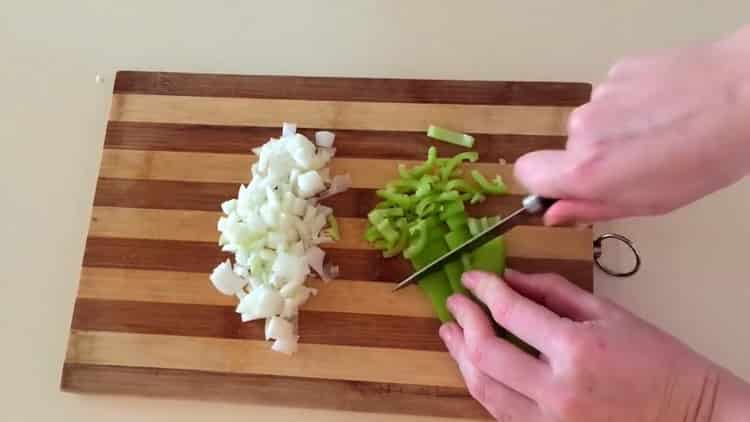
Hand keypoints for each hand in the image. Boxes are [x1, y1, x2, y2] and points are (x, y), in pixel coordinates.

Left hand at [440, 270, 749, 421]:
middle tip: (455, 303)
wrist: (692, 417)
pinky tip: (477, 365)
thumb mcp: (609, 314)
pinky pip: (501, 411)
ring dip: (462, 357)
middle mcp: (558, 390)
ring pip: (484, 388)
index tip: (472, 279)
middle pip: (485, 354)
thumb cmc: (660, 364)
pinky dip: (483, 384)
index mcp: (577, 350)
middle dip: (463, 322)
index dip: (483, 290)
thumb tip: (512, 279)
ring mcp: (551, 421)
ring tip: (453, 333)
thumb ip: (554, 292)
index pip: (510, 312)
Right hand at [514, 26, 749, 224]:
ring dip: (616, 130)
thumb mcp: (649, 202)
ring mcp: (599, 96)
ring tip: (658, 133)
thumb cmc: (708, 156)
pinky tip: (662, 110)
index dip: (544, 182)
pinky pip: (611, 97)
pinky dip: (630, 106)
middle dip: (593, 157)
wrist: (744, 95)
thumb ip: (592, 208)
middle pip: (567, 148)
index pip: (527, 173)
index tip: (566, 186)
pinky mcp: (617, 72)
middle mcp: (583, 129)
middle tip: (637, 162)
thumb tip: (555, 211)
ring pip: (592, 122)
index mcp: (587, 170)